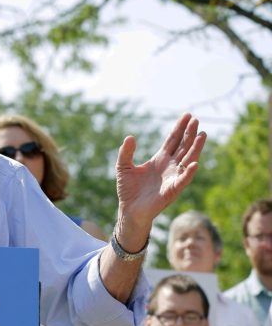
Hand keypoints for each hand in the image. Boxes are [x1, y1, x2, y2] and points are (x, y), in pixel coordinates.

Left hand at [115, 113, 205, 248]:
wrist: (129, 210)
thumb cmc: (128, 190)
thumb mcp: (123, 167)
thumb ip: (126, 153)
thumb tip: (130, 137)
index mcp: (160, 159)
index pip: (172, 140)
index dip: (180, 128)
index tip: (188, 115)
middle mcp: (170, 166)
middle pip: (183, 146)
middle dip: (190, 134)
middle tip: (196, 120)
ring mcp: (173, 177)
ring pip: (188, 160)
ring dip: (195, 148)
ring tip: (202, 135)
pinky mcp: (172, 190)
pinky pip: (183, 180)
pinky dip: (189, 173)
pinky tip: (195, 163)